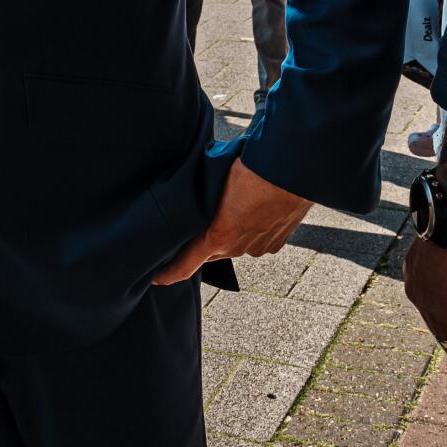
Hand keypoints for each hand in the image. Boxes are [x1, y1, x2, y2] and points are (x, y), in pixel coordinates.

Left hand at [153, 161, 310, 284]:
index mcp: (217, 236)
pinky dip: (253, 231)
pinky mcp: (275, 244)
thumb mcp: (214, 182)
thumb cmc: (250, 169)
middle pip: (211, 252)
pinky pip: (256, 242)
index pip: (185, 265)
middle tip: (200, 223)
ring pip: (235, 246)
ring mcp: (257, 248)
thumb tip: (192, 200)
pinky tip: (256, 210)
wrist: (290, 169)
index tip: (157, 278)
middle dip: (204, 243)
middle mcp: (236, 248)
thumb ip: (202, 201)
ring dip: (232, 233)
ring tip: (237, 206)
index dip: (169, 274)